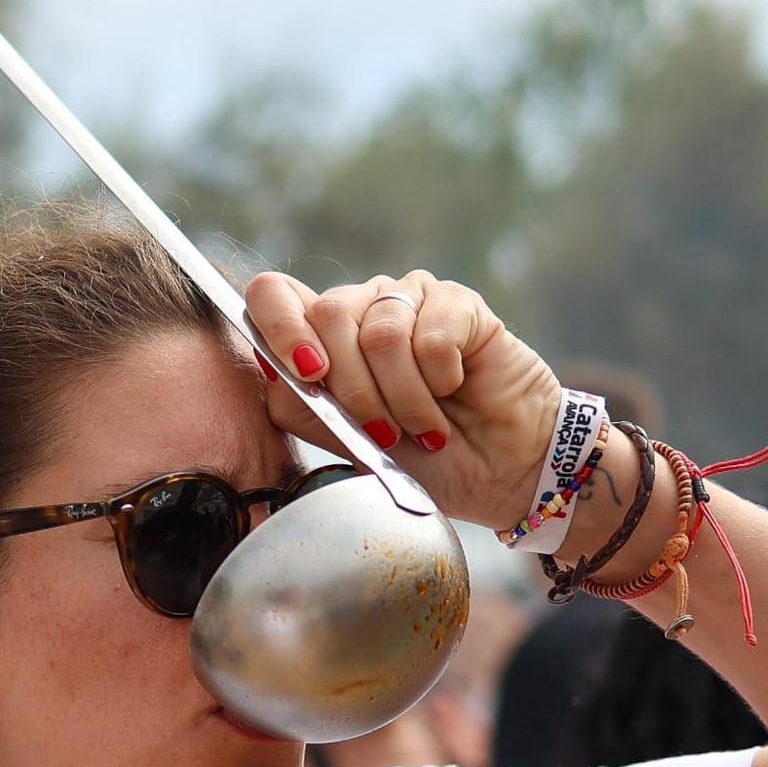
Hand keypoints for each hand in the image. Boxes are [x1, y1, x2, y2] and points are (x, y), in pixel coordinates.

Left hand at [244, 268, 561, 531]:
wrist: (498, 472)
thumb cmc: (425, 462)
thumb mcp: (352, 446)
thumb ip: (306, 408)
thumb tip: (270, 370)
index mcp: (325, 339)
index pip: (274, 294)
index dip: (280, 326)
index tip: (309, 376)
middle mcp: (362, 309)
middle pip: (328, 315)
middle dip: (355, 392)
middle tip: (386, 433)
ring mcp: (409, 300)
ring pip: (380, 333)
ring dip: (404, 398)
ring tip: (427, 427)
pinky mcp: (456, 303)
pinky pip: (430, 336)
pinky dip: (440, 381)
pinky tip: (456, 389)